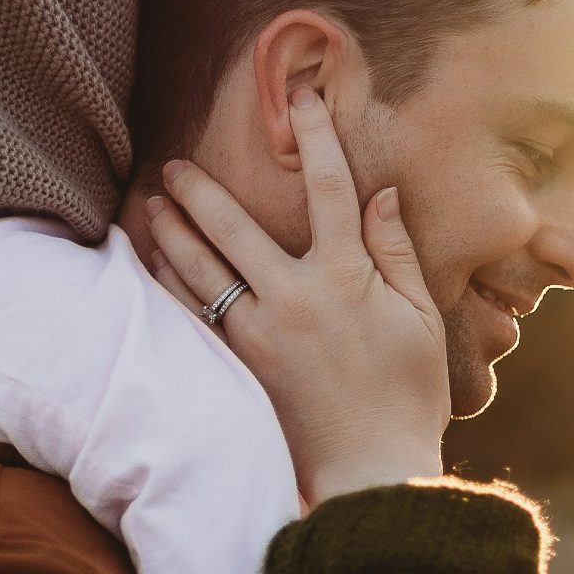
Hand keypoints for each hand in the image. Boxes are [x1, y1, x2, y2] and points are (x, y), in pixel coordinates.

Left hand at [145, 86, 448, 504]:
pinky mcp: (243, 366)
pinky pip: (195, 314)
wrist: (371, 470)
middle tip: (175, 167)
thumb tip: (383, 195)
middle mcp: (295, 297)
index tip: (301, 103)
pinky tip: (159, 267)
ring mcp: (261, 333)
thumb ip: (398, 252)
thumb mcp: (421, 319)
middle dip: (201, 192)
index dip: (317, 138)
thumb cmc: (409, 396)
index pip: (330, 191)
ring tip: (153, 206)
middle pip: (234, 227)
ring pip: (201, 270)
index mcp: (348, 279)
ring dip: (173, 234)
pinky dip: (173, 285)